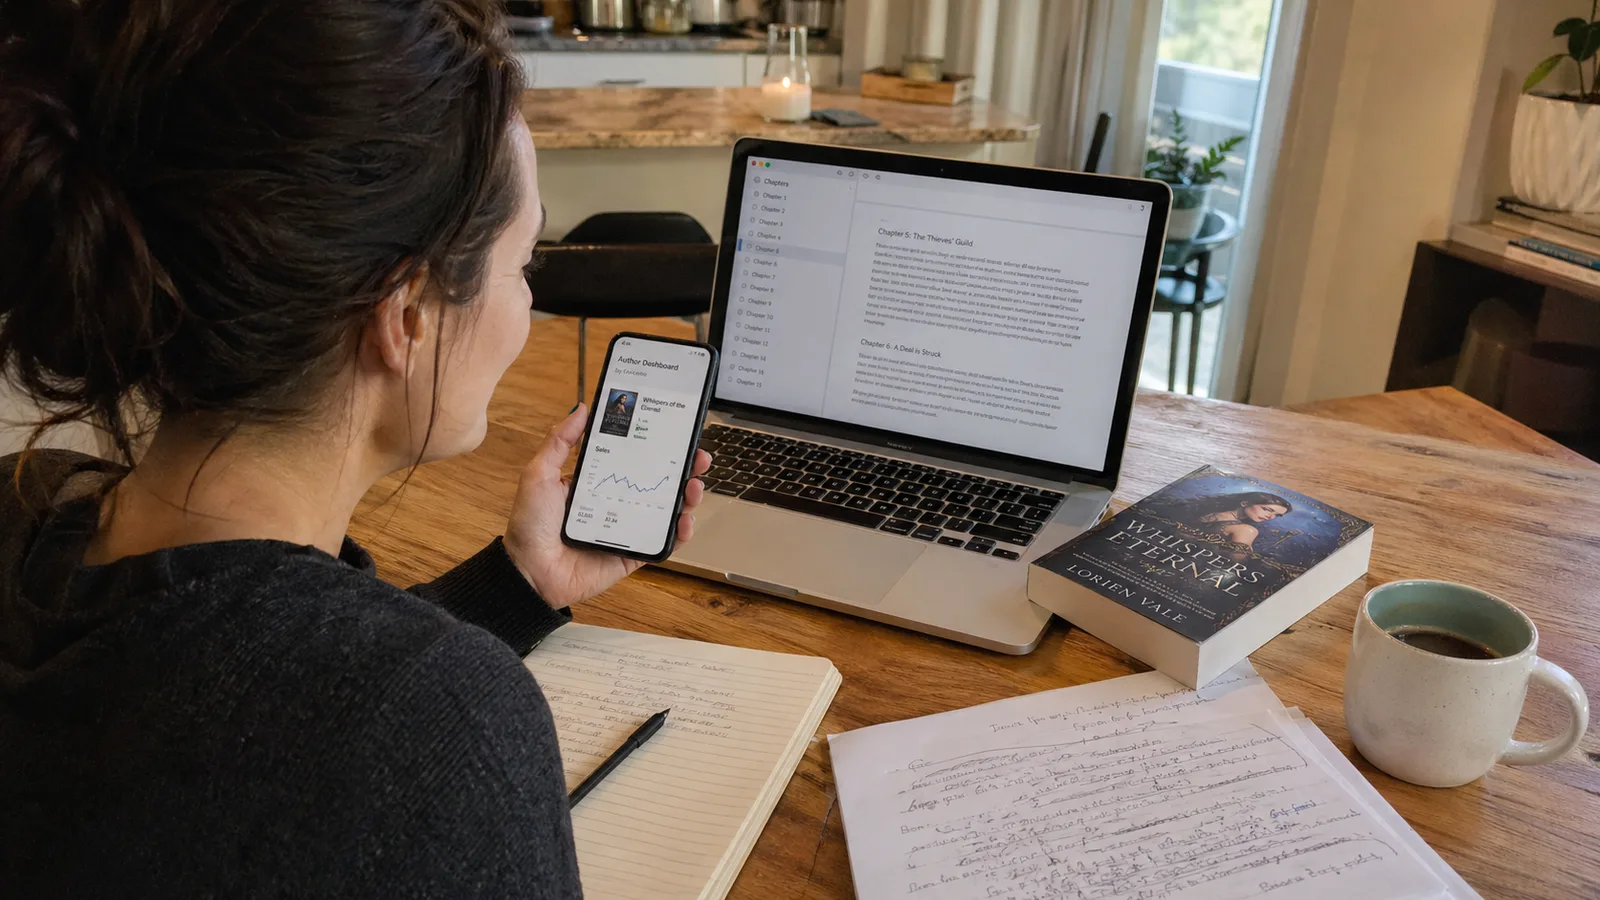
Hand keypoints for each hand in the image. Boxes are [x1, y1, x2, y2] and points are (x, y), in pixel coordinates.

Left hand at [503, 403, 712, 608]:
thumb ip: (559, 441)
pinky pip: (662, 543)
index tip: (675, 433)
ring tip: (695, 486)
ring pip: (666, 511)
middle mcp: (615, 503)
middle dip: (682, 469)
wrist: (528, 573)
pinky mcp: (632, 555)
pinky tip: (685, 521)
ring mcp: (626, 529)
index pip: (634, 459)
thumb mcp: (539, 474)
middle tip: (698, 457)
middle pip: (658, 482)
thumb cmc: (530, 525)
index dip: (656, 447)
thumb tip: (582, 409)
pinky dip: (679, 534)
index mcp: (596, 482)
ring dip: (687, 498)